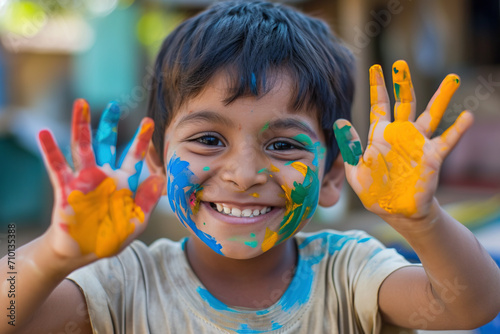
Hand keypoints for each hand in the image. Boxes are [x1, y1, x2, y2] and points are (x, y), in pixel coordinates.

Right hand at [39, 99, 164, 262]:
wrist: (81, 253)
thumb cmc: (109, 238)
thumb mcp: (135, 222)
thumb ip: (147, 201)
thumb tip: (160, 178)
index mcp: (123, 183)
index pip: (134, 156)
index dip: (142, 140)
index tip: (150, 121)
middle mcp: (103, 176)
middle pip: (106, 144)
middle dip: (109, 124)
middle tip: (113, 104)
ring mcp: (83, 180)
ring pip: (82, 147)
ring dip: (80, 125)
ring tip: (80, 103)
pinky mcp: (66, 188)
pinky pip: (57, 167)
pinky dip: (51, 151)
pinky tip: (44, 133)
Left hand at [334, 60, 472, 222]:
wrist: (395, 211)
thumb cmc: (374, 191)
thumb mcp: (356, 171)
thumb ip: (350, 148)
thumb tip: (340, 123)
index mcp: (380, 135)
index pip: (379, 106)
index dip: (377, 88)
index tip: (374, 68)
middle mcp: (401, 134)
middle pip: (404, 103)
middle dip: (402, 84)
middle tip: (400, 64)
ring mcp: (418, 143)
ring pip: (431, 115)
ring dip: (440, 98)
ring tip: (452, 79)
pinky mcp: (432, 157)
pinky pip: (447, 140)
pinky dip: (458, 129)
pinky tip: (467, 116)